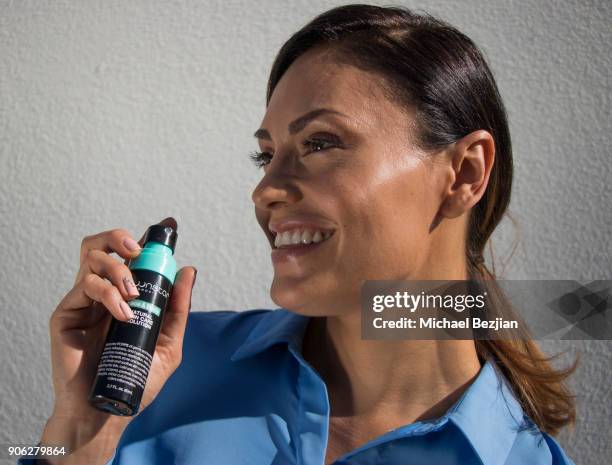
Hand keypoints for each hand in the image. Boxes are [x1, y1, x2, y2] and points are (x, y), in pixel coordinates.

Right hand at [40, 217, 196, 463]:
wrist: (107, 411)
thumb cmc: (136, 379)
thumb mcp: (168, 343)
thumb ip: (178, 309)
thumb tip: (189, 271)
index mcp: (124, 296)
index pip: (130, 257)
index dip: (145, 239)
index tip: (168, 228)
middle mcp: (101, 293)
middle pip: (100, 245)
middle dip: (119, 237)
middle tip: (138, 251)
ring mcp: (82, 302)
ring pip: (90, 257)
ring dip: (117, 267)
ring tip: (133, 293)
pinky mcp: (66, 314)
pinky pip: (85, 286)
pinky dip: (109, 294)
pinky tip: (123, 314)